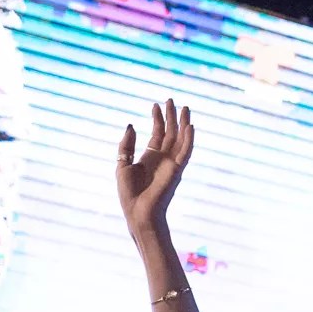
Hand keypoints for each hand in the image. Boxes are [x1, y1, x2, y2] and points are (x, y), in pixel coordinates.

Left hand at [117, 99, 194, 238]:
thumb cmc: (129, 194)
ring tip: (184, 107)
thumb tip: (131, 125)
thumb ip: (126, 145)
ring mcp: (171, 164)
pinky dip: (189, 139)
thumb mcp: (122, 164)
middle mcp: (163, 159)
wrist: (138, 212)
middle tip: (171, 99)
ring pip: (180, 139)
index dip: (157, 119)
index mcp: (150, 158)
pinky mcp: (177, 170)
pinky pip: (186, 152)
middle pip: (170, 132)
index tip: (155, 105)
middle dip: (171, 116)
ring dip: (183, 123)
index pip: (157, 133)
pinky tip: (190, 125)